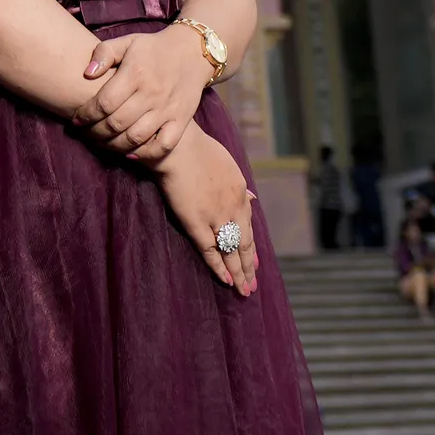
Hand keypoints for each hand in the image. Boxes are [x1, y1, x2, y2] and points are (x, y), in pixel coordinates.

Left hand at [72, 22, 208, 163]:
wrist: (192, 52)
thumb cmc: (153, 48)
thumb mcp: (127, 42)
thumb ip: (104, 53)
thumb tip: (87, 73)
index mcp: (135, 72)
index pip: (105, 102)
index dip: (86, 114)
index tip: (76, 120)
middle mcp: (151, 93)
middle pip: (117, 123)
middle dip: (95, 132)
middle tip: (86, 133)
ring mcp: (167, 109)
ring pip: (136, 138)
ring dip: (114, 145)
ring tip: (103, 142)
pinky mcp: (181, 120)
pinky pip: (162, 145)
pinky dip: (145, 153)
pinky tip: (130, 152)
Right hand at [157, 123, 257, 294]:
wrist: (178, 144)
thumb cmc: (196, 148)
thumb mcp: (227, 163)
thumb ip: (238, 184)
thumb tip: (251, 199)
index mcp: (240, 191)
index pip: (249, 224)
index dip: (252, 245)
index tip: (256, 261)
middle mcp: (234, 207)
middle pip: (245, 242)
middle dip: (250, 265)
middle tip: (253, 283)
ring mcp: (217, 216)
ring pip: (232, 251)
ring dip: (239, 273)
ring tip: (244, 291)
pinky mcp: (197, 223)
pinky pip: (211, 251)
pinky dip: (219, 267)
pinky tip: (226, 280)